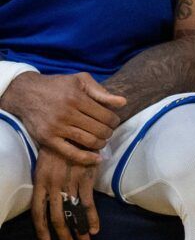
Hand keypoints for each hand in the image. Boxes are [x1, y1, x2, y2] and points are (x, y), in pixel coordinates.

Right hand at [1, 72, 125, 163]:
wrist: (26, 94)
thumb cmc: (57, 85)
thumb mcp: (80, 80)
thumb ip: (101, 92)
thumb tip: (123, 103)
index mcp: (77, 98)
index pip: (106, 116)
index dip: (114, 120)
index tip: (113, 121)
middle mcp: (67, 113)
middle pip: (100, 130)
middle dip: (109, 132)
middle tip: (107, 131)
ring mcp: (56, 128)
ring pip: (89, 141)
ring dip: (101, 144)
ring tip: (101, 140)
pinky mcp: (47, 139)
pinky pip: (70, 153)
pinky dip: (86, 158)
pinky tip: (97, 159)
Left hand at [31, 153, 98, 239]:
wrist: (74, 129)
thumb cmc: (60, 147)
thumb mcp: (46, 165)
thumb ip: (48, 183)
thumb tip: (52, 201)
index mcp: (40, 182)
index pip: (38, 212)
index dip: (42, 230)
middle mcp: (53, 185)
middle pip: (56, 217)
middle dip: (63, 236)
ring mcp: (69, 183)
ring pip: (73, 213)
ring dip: (79, 231)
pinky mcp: (85, 179)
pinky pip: (88, 203)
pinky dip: (91, 218)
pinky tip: (95, 229)